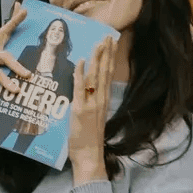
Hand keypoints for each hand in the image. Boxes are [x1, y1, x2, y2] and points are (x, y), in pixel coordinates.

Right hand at [0, 4, 29, 127]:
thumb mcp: (10, 86)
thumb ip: (20, 79)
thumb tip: (41, 79)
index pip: (7, 34)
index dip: (13, 19)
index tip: (22, 6)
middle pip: (3, 33)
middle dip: (14, 21)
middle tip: (25, 12)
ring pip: (4, 57)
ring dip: (18, 66)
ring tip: (28, 76)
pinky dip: (7, 82)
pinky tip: (15, 89)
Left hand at [68, 34, 115, 183]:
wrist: (89, 156)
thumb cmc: (88, 140)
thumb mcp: (92, 118)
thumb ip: (89, 102)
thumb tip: (83, 90)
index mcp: (104, 101)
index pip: (108, 75)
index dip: (110, 58)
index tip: (112, 43)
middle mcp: (100, 100)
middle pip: (105, 72)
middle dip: (106, 53)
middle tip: (108, 36)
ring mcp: (91, 104)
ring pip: (96, 76)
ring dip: (97, 58)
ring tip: (99, 43)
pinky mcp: (81, 110)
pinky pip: (80, 89)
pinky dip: (80, 74)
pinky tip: (80, 61)